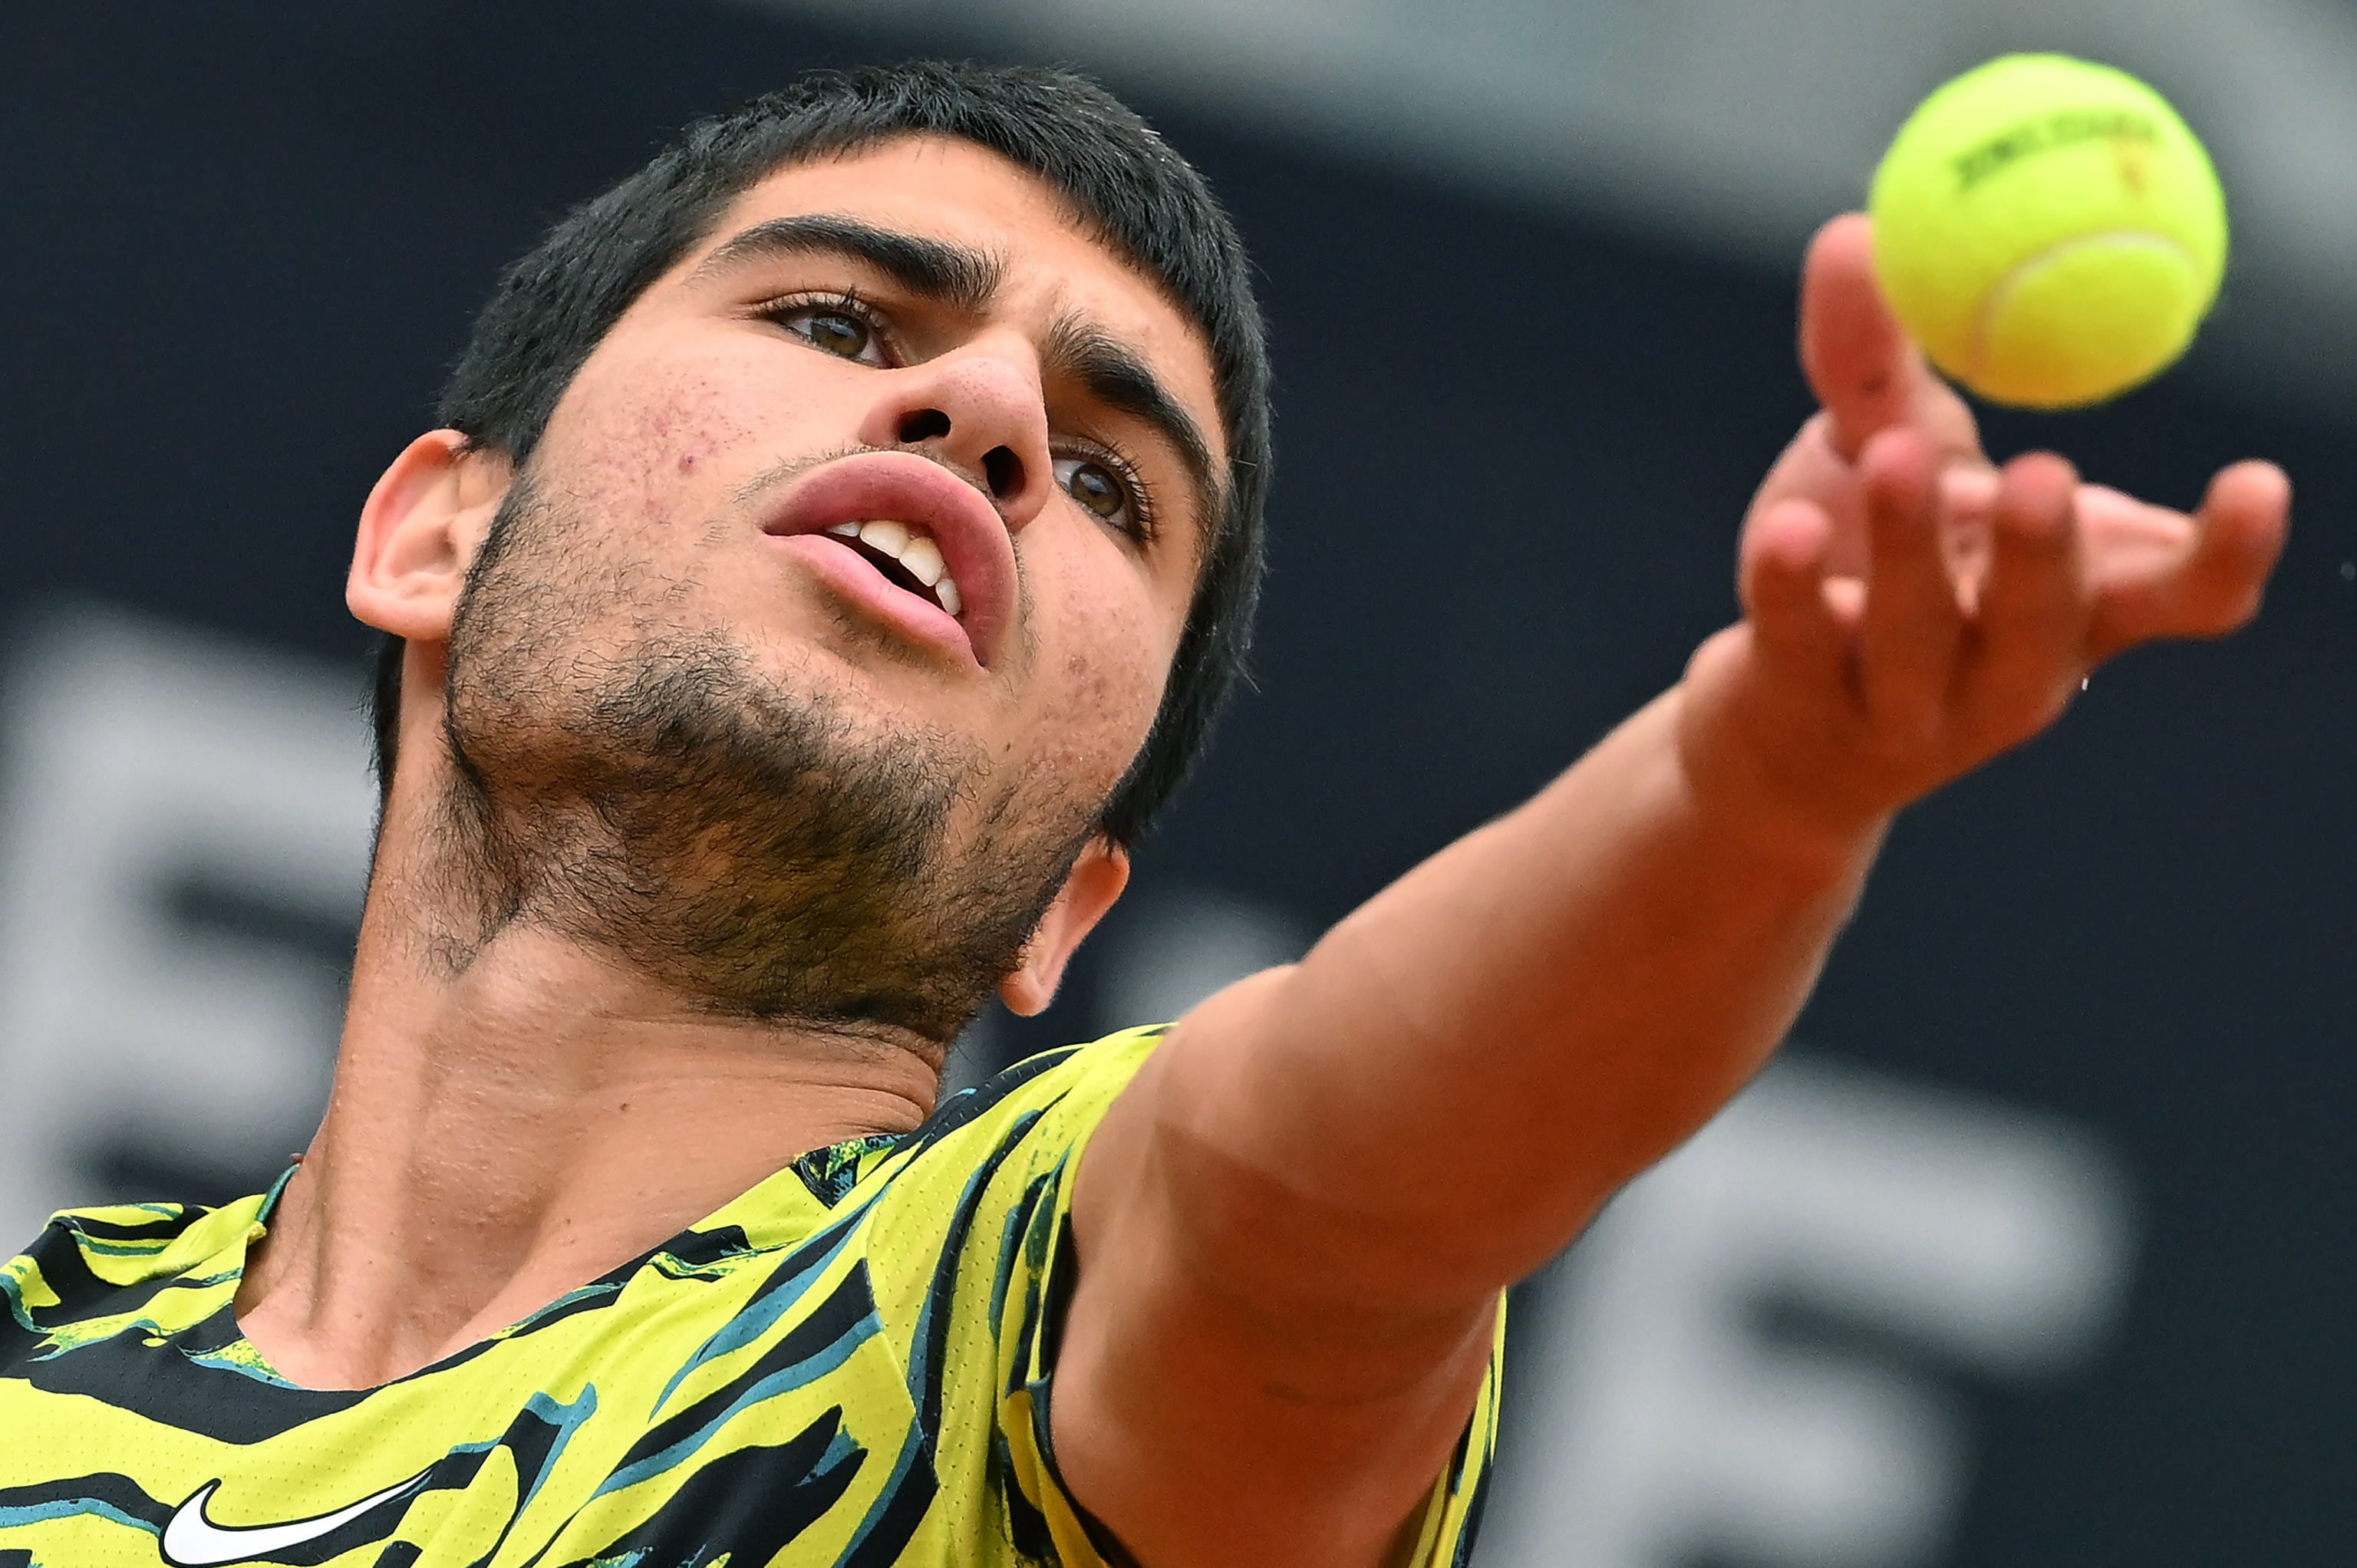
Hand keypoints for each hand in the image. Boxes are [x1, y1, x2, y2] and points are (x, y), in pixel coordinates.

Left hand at [1679, 213, 2288, 854]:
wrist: (1771, 722)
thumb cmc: (1864, 573)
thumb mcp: (1886, 453)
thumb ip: (1877, 359)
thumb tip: (1855, 224)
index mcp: (2076, 608)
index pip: (2180, 599)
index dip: (2228, 554)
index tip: (2255, 482)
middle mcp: (2007, 675)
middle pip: (2047, 624)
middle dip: (2046, 553)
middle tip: (2042, 471)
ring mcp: (1905, 712)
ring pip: (1918, 640)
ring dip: (1908, 550)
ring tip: (1895, 456)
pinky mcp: (1801, 716)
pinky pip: (1798, 648)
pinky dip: (1790, 586)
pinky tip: (1779, 527)